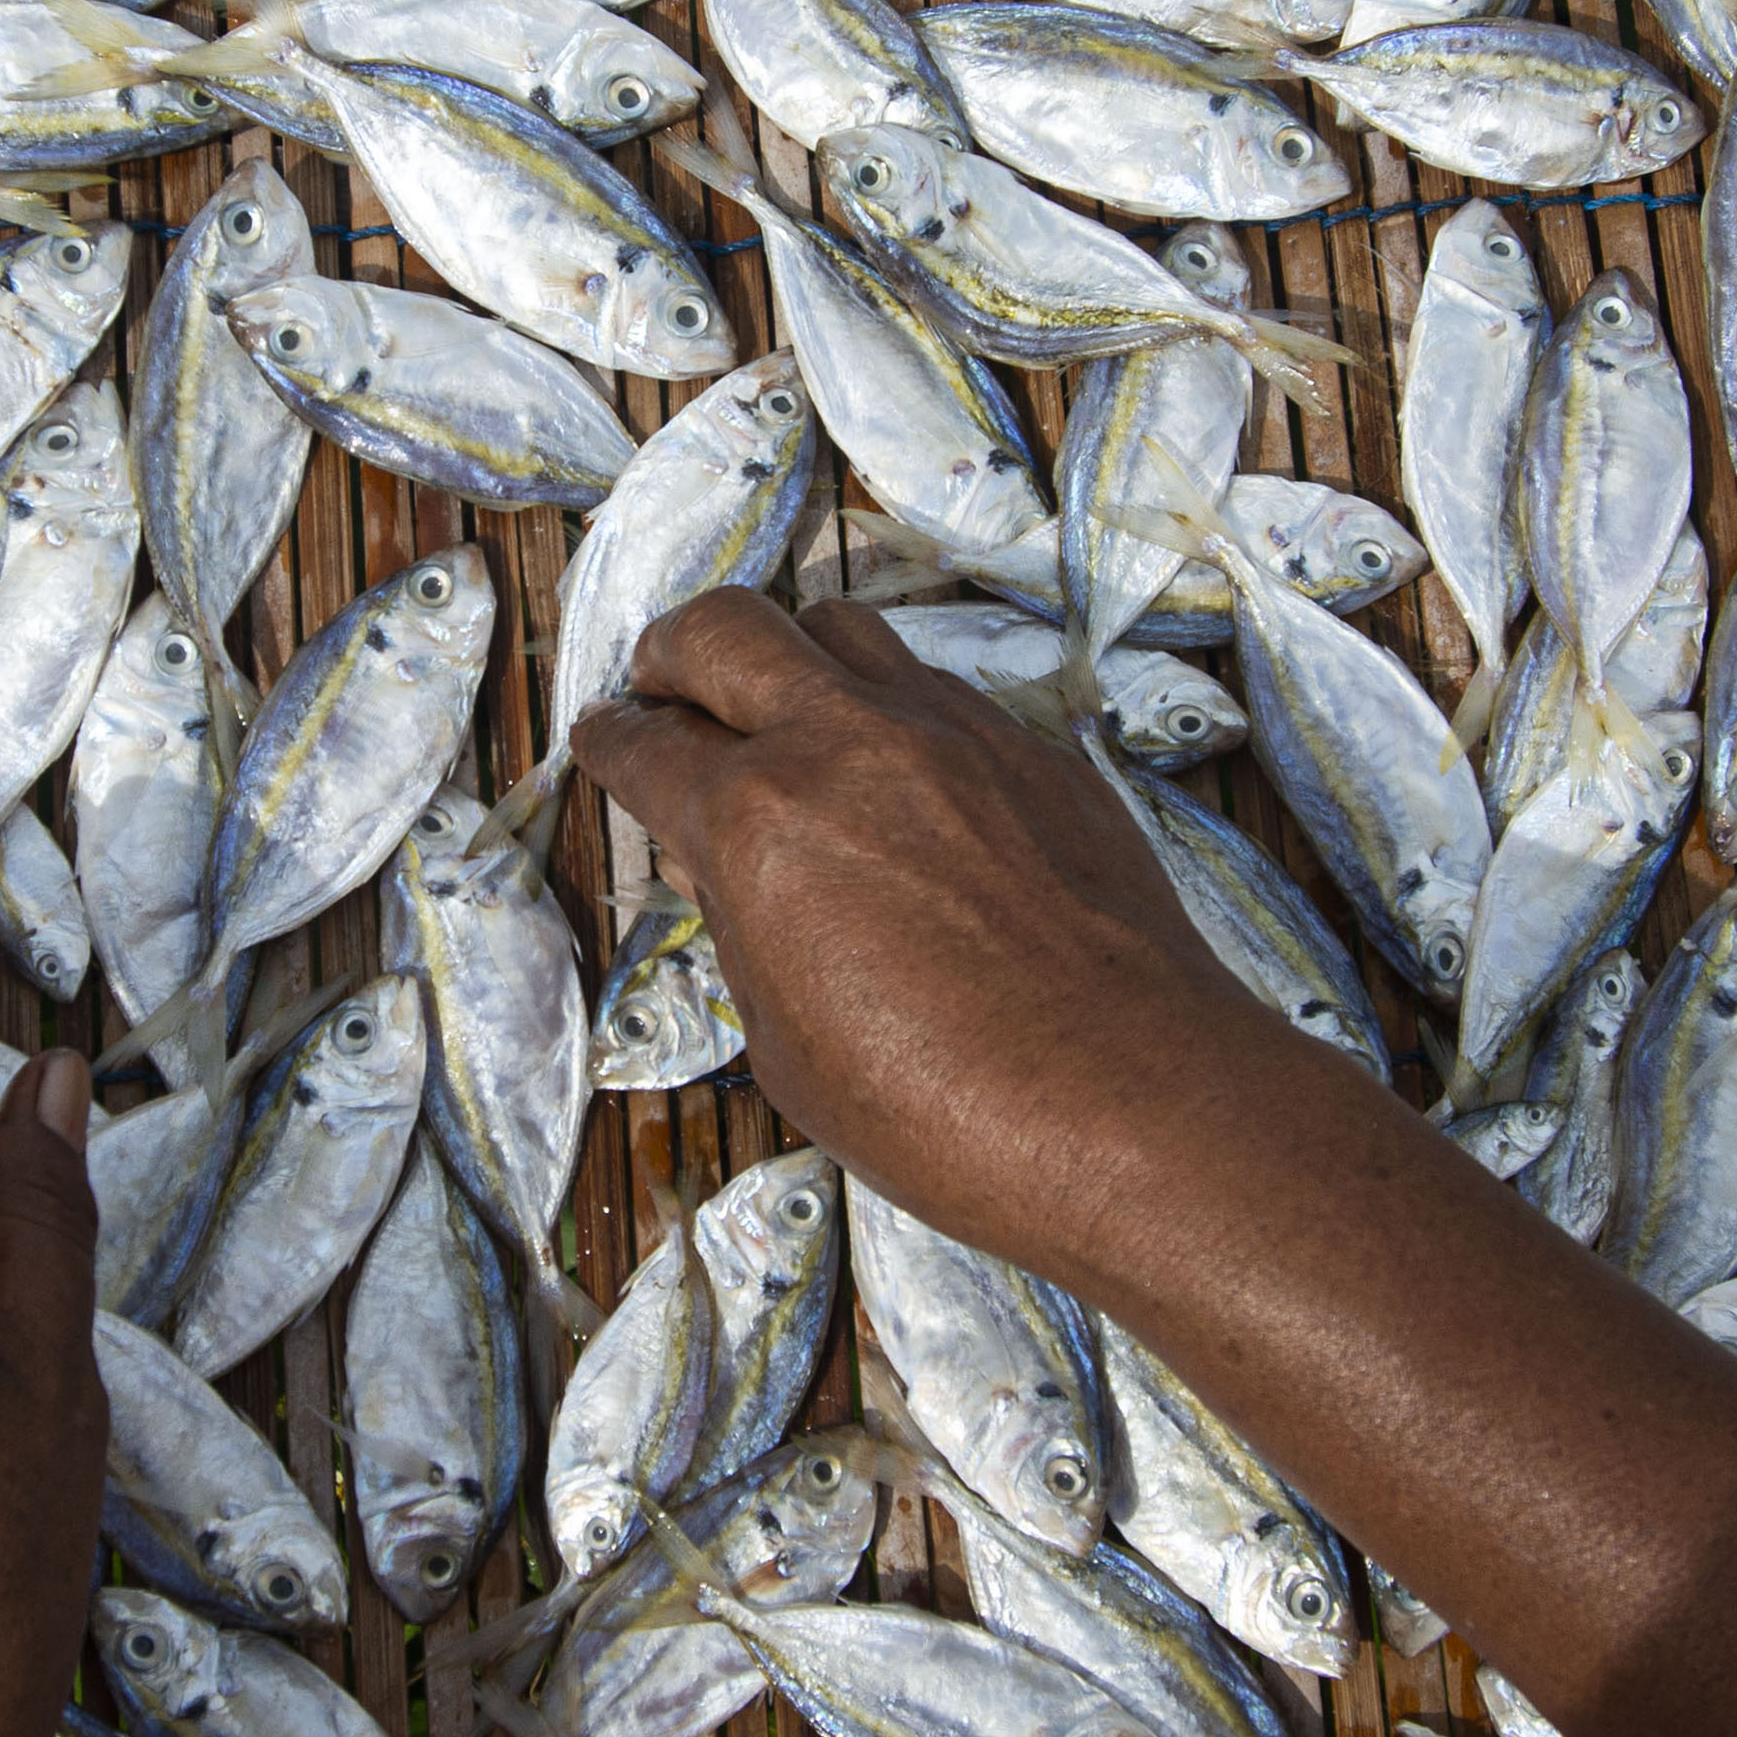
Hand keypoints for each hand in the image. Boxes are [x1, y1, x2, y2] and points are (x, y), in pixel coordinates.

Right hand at [568, 591, 1268, 1284]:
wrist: (1130, 1103)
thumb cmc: (939, 1109)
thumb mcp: (785, 1044)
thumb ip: (746, 934)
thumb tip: (733, 875)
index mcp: (755, 821)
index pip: (647, 746)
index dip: (611, 744)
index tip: (607, 740)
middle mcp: (845, 743)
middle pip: (726, 628)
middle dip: (675, 653)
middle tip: (667, 687)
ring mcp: (951, 733)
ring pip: (842, 627)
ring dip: (792, 659)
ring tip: (787, 715)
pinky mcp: (1036, 751)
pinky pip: (942, 693)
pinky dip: (896, 716)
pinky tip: (906, 784)